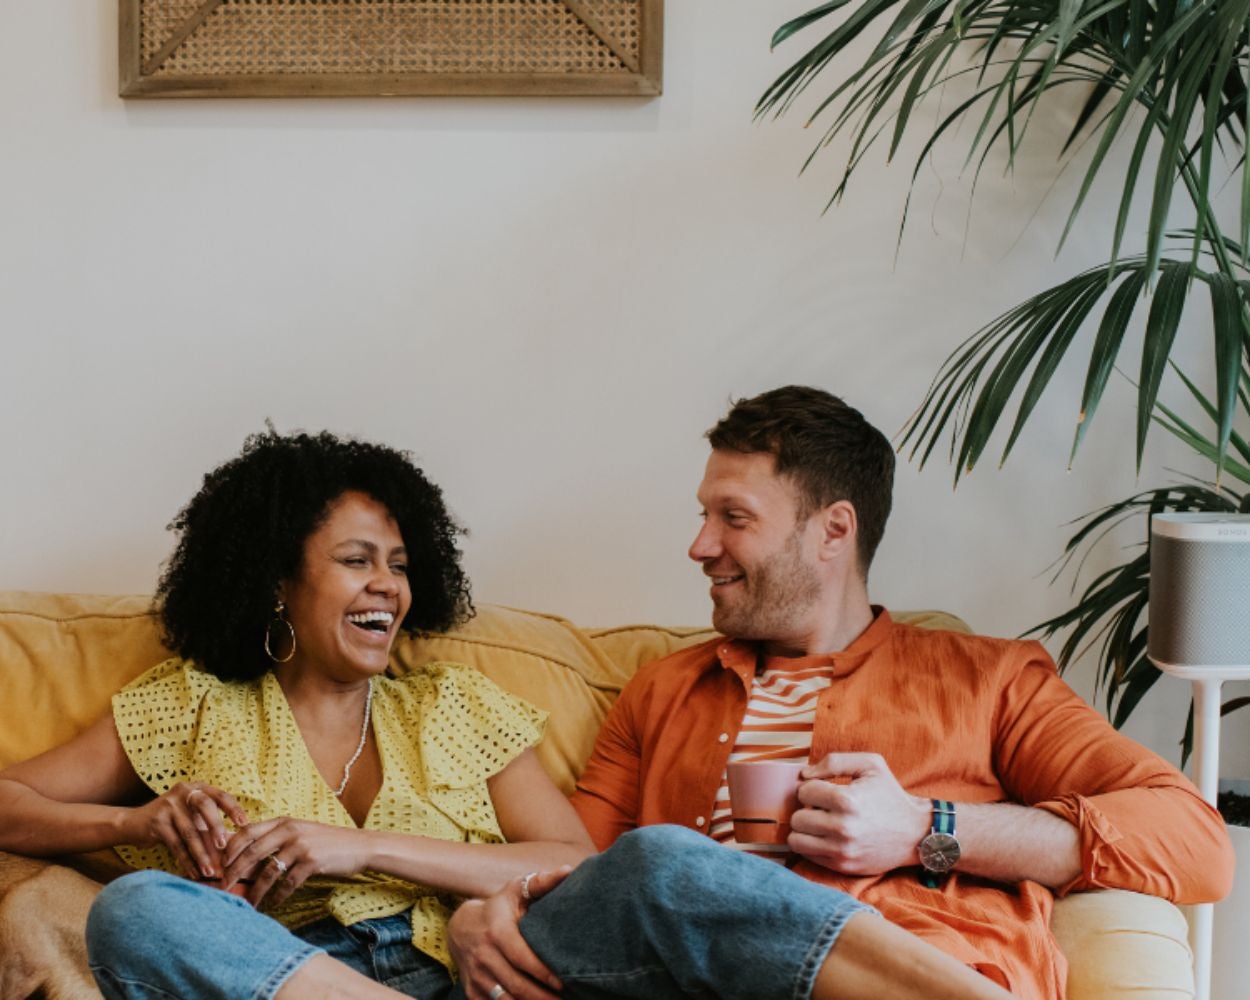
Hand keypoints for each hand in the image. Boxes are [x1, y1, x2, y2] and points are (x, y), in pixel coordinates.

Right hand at [124, 781, 248, 880]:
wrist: (133, 823)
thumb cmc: (172, 820)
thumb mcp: (191, 815)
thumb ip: (210, 823)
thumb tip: (235, 842)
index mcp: (197, 788)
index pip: (220, 795)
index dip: (234, 809)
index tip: (245, 824)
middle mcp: (184, 792)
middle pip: (205, 807)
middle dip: (216, 828)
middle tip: (224, 847)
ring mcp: (169, 806)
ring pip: (190, 831)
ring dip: (201, 854)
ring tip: (210, 871)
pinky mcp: (157, 822)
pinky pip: (176, 845)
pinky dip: (187, 861)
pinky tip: (194, 873)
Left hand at [220, 817, 367, 907]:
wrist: (359, 846)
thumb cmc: (327, 842)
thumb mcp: (301, 832)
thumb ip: (276, 839)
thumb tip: (246, 856)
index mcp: (284, 821)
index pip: (247, 832)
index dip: (229, 849)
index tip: (218, 865)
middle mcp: (290, 830)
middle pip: (251, 852)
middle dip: (233, 872)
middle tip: (222, 889)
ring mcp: (301, 845)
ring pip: (267, 872)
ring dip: (255, 891)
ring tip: (247, 903)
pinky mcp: (312, 861)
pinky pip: (287, 883)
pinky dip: (278, 896)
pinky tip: (273, 904)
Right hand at [448, 867, 571, 999]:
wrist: (461, 927)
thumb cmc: (498, 908)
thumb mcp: (516, 891)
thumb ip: (542, 883)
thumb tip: (568, 871)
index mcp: (497, 932)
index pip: (522, 957)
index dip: (543, 972)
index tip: (564, 982)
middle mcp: (484, 956)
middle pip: (516, 985)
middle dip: (542, 997)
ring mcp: (476, 977)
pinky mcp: (472, 992)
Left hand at [788, 753, 929, 875]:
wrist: (915, 833)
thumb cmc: (890, 795)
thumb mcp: (870, 765)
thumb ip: (834, 761)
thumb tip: (803, 775)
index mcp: (847, 800)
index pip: (804, 792)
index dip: (812, 788)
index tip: (824, 790)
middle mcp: (843, 828)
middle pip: (797, 818)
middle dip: (806, 810)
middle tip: (821, 808)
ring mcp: (842, 851)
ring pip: (796, 840)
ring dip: (804, 830)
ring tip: (820, 823)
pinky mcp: (843, 867)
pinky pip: (808, 856)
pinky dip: (812, 845)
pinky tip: (827, 837)